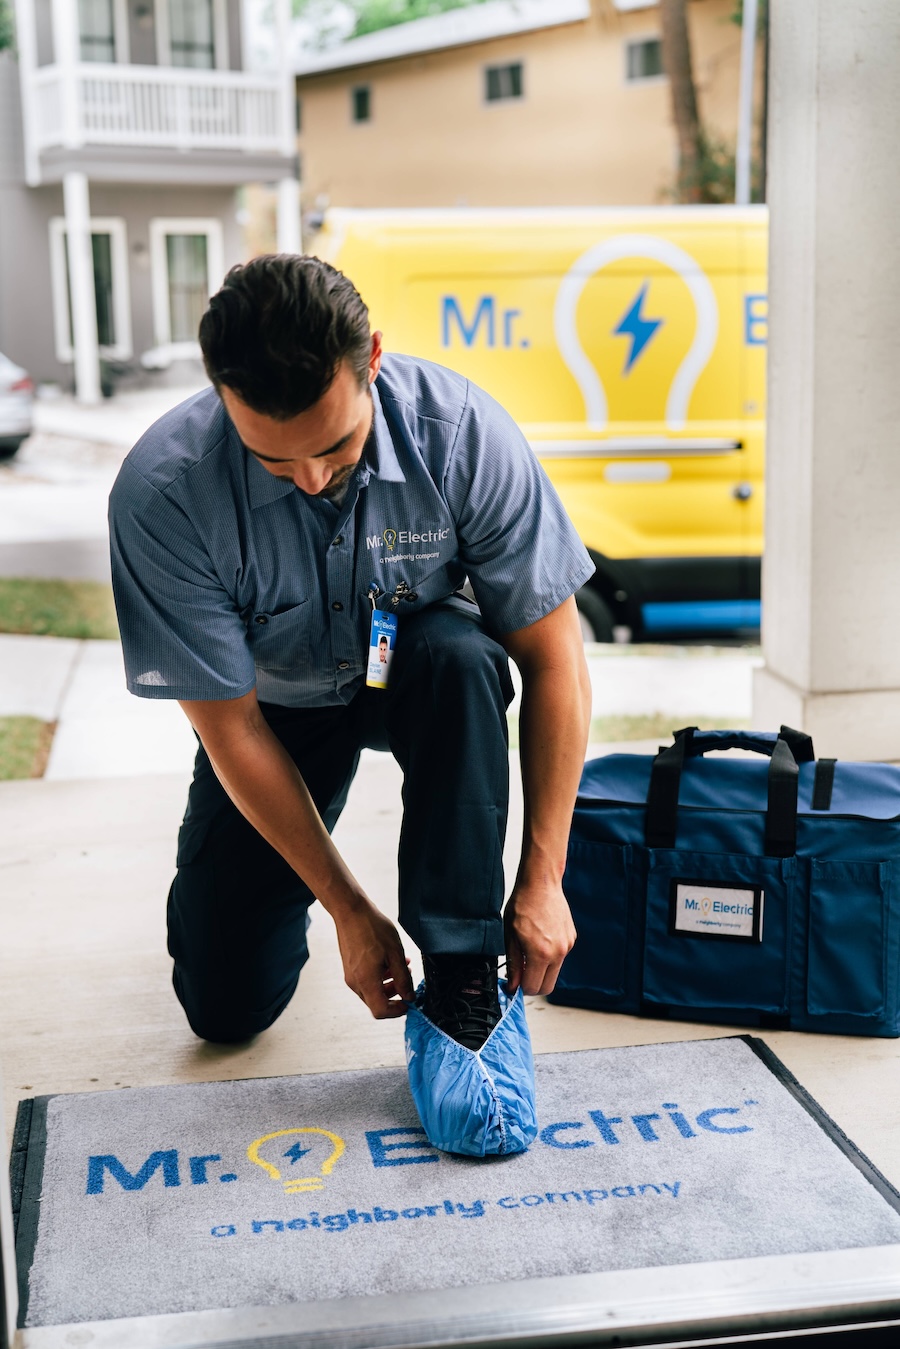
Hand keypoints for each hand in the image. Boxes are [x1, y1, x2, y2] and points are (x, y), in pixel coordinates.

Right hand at [333, 899, 414, 1018]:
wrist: (351, 911)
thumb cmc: (372, 928)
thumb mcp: (396, 953)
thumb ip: (403, 979)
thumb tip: (409, 996)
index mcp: (366, 981)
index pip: (380, 1011)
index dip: (396, 1011)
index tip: (408, 1002)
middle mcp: (355, 982)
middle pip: (376, 1002)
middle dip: (395, 994)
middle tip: (407, 981)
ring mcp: (350, 975)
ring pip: (372, 991)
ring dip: (389, 984)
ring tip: (402, 967)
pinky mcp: (349, 967)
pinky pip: (366, 980)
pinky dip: (380, 976)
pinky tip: (390, 962)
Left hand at [504, 881, 576, 996]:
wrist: (541, 884)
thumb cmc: (523, 904)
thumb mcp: (510, 936)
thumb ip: (514, 964)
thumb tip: (513, 985)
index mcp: (540, 953)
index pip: (533, 988)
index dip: (521, 989)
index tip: (514, 984)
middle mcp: (558, 952)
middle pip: (547, 987)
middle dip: (533, 985)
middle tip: (521, 974)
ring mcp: (567, 945)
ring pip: (554, 972)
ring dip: (542, 970)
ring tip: (529, 952)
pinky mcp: (571, 939)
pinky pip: (560, 957)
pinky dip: (549, 957)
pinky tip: (540, 940)